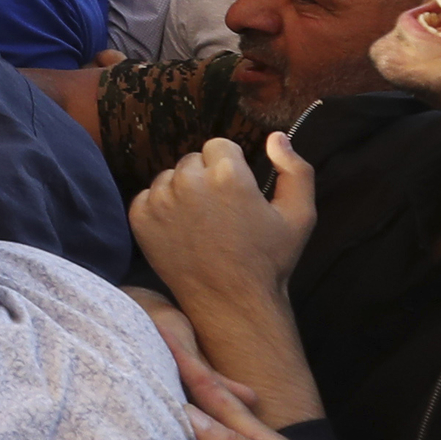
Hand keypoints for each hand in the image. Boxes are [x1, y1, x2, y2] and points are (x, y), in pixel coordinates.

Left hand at [132, 131, 320, 301]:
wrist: (232, 302)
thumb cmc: (269, 260)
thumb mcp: (300, 215)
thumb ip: (296, 170)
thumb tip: (276, 136)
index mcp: (228, 174)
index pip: (219, 145)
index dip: (231, 167)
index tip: (237, 191)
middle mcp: (189, 181)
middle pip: (193, 159)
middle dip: (206, 176)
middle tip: (221, 210)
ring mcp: (160, 200)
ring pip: (169, 177)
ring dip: (182, 191)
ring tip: (202, 222)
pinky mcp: (140, 219)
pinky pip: (147, 197)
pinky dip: (160, 209)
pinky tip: (182, 231)